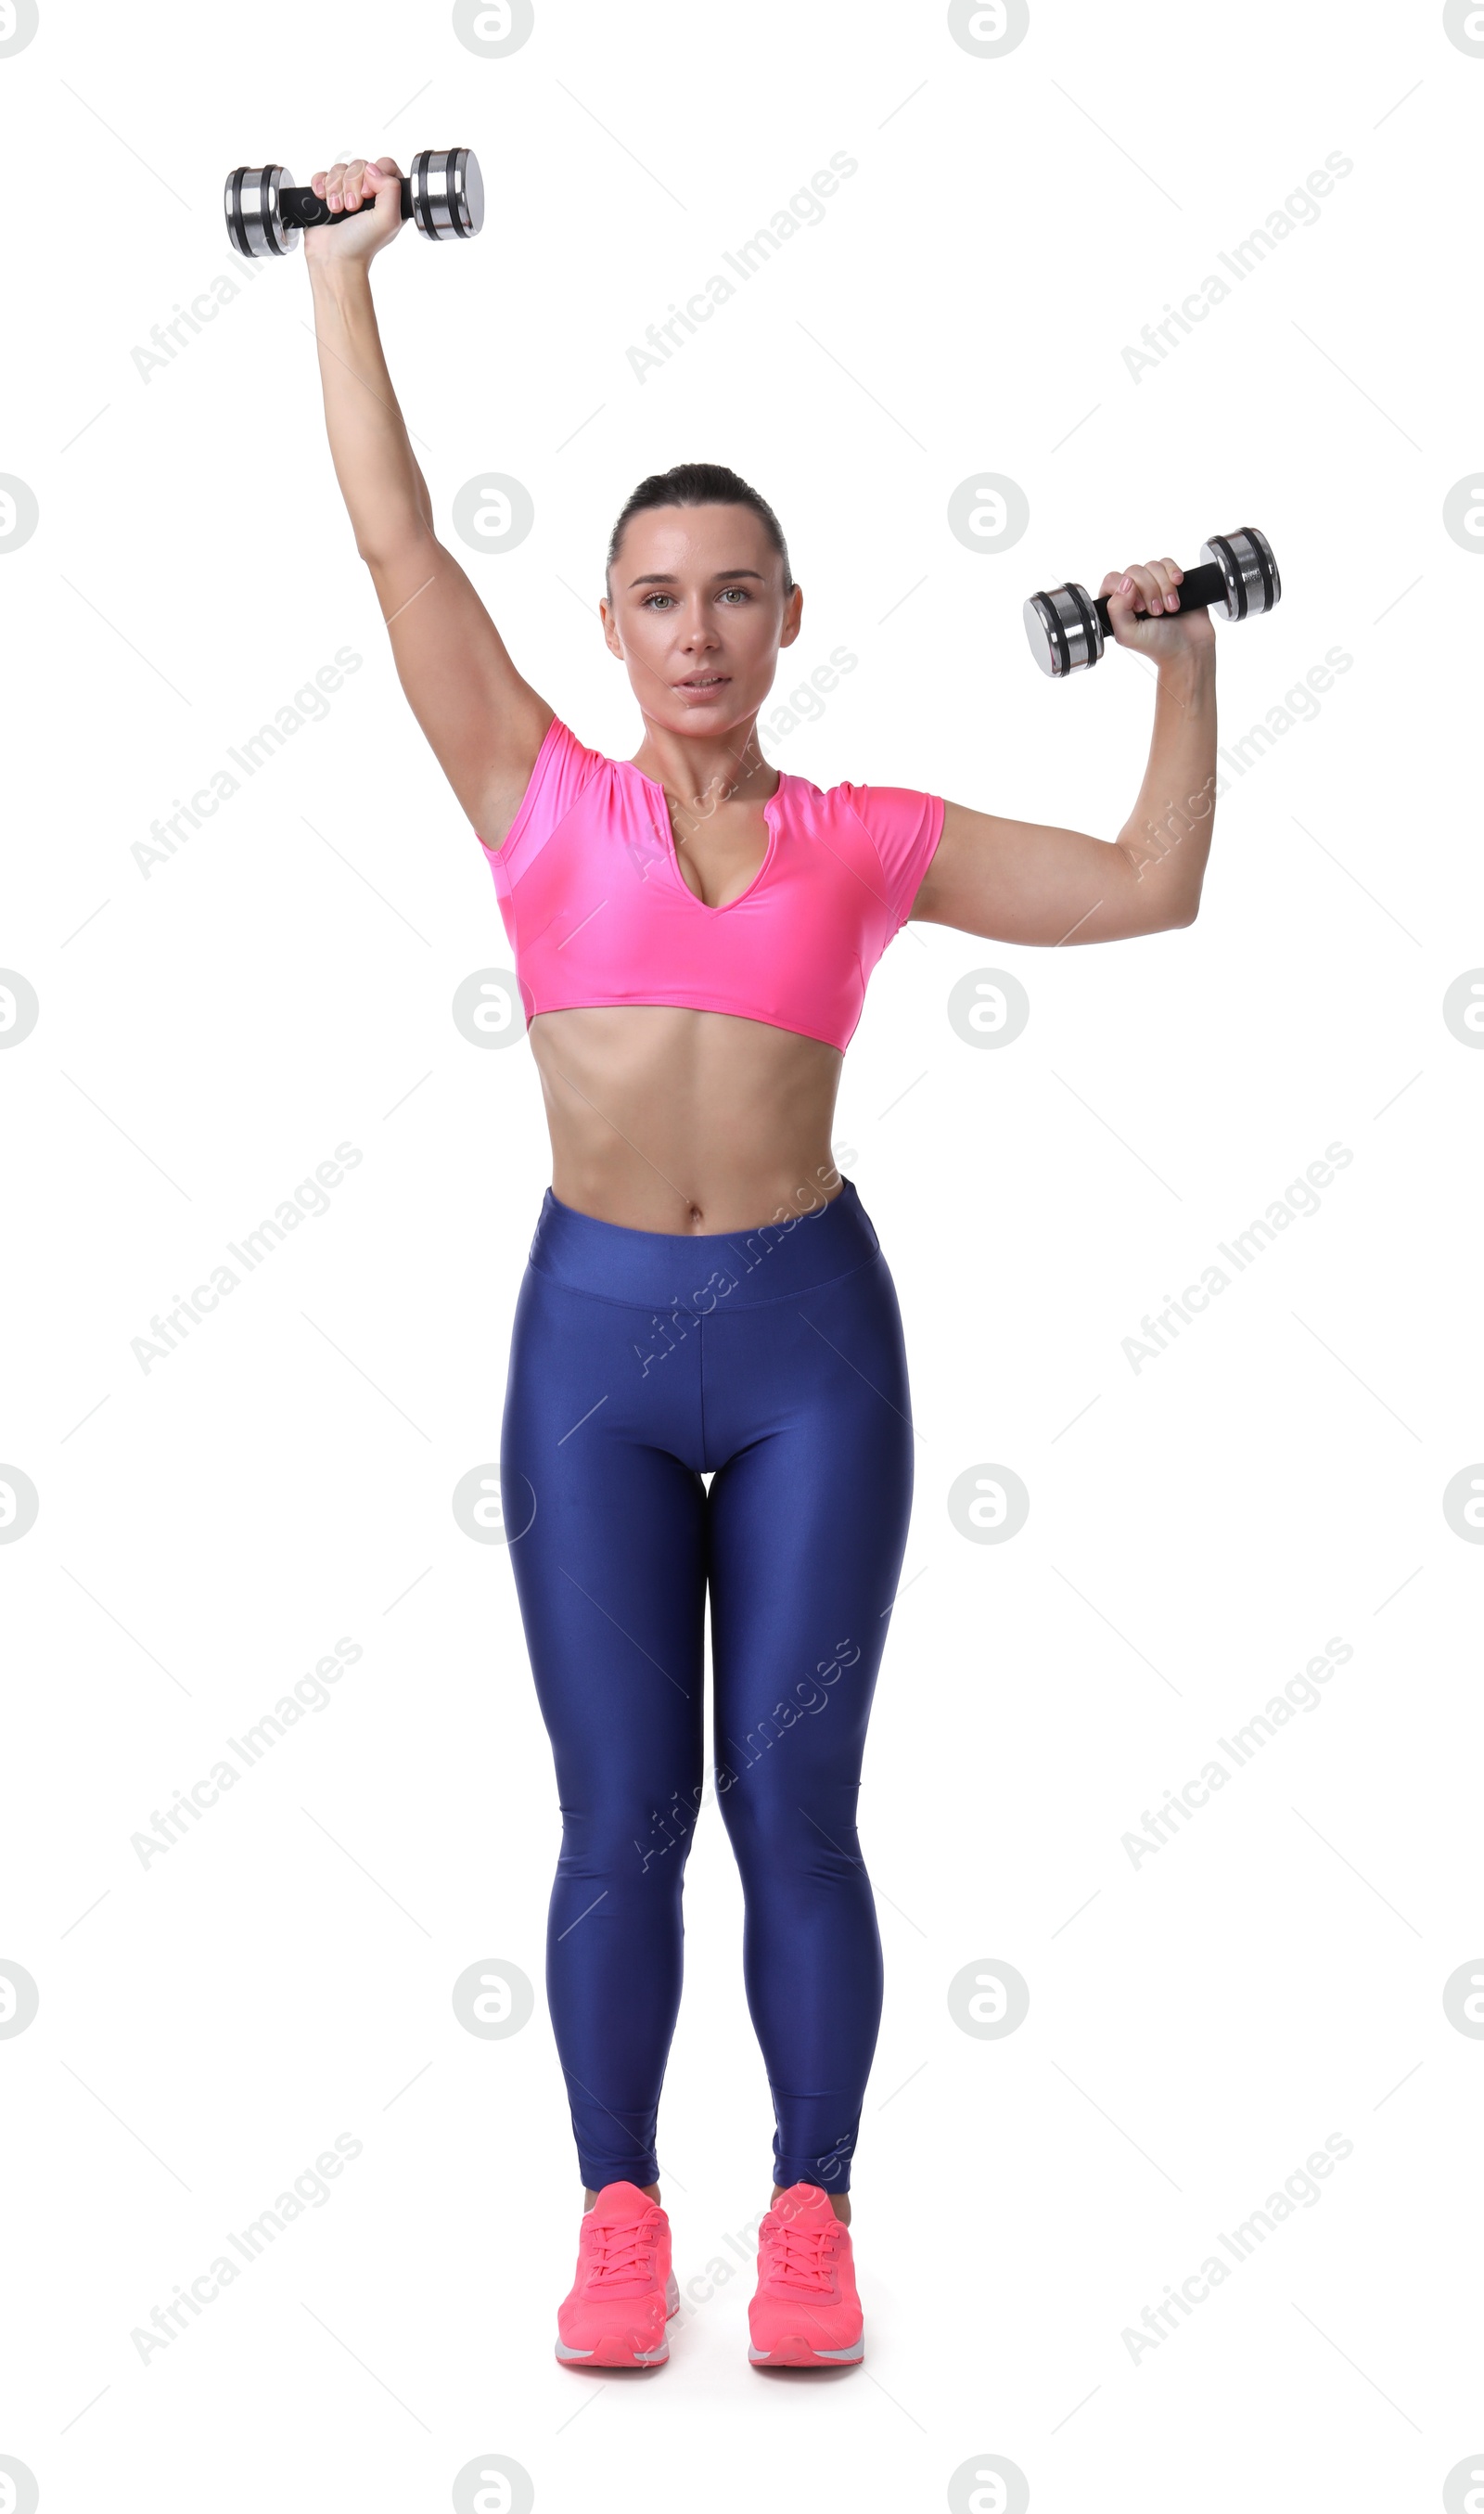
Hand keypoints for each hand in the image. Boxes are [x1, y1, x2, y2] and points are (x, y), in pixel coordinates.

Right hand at [303, 156, 403, 266]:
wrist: (333, 259)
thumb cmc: (361, 245)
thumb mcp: (388, 219)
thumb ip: (392, 189)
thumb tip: (373, 169)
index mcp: (388, 198)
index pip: (385, 165)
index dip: (375, 174)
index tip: (367, 195)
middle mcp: (369, 194)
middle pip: (360, 165)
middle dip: (351, 185)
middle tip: (351, 208)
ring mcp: (347, 193)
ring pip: (340, 169)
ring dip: (335, 189)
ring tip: (336, 210)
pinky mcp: (327, 195)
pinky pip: (322, 175)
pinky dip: (320, 185)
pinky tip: (322, 200)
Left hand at [1101, 556, 1215, 665]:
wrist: (1190, 647)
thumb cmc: (1159, 645)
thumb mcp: (1129, 634)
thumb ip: (1116, 610)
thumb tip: (1125, 583)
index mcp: (1118, 606)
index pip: (1112, 581)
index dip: (1126, 590)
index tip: (1139, 608)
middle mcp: (1133, 594)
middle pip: (1134, 571)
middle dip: (1149, 591)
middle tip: (1157, 612)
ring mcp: (1152, 585)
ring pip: (1152, 566)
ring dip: (1164, 587)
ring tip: (1171, 608)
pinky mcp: (1170, 579)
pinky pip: (1167, 563)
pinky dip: (1173, 573)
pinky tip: (1178, 585)